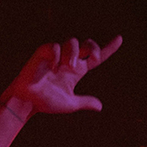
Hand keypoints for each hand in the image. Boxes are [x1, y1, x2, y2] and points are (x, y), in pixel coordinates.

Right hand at [4, 37, 122, 115]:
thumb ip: (84, 102)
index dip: (108, 49)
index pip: (96, 58)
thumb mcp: (70, 103)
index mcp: (77, 71)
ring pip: (73, 42)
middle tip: (92, 59)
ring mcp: (56, 55)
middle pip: (88, 44)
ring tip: (68, 67)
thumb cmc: (45, 102)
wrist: (26, 102)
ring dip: (74, 53)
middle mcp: (68, 60)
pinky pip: (55, 47)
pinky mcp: (44, 52)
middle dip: (93, 48)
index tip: (120, 39)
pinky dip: (57, 56)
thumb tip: (100, 106)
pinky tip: (53, 67)